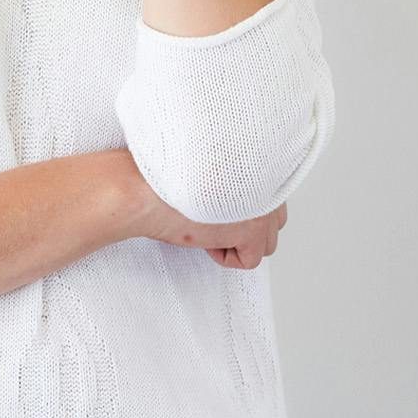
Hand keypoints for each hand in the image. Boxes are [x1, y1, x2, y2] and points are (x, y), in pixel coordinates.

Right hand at [114, 151, 285, 268]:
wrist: (143, 188)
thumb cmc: (165, 179)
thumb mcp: (212, 172)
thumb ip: (238, 179)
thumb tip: (246, 202)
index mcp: (257, 158)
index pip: (272, 196)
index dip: (242, 209)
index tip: (220, 206)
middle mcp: (267, 179)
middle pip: (274, 222)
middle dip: (246, 227)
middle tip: (213, 217)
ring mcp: (263, 204)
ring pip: (265, 243)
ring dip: (237, 241)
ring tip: (207, 222)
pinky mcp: (253, 229)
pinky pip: (249, 260)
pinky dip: (224, 256)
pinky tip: (203, 235)